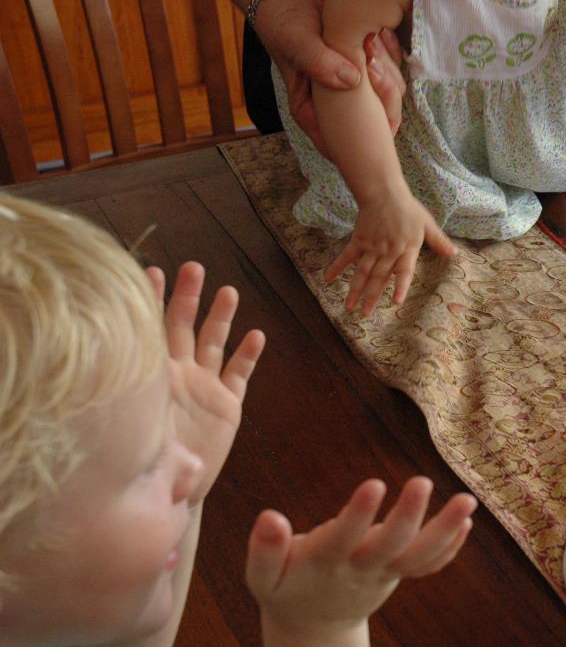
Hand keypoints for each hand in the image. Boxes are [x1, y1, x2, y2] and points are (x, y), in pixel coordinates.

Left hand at [147, 261, 264, 501]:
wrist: (165, 490)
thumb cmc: (140, 461)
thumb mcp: (131, 426)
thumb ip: (133, 402)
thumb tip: (117, 370)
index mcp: (150, 375)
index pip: (149, 329)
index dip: (150, 300)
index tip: (151, 270)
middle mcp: (177, 374)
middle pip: (182, 326)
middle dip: (188, 296)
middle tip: (193, 268)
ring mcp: (203, 387)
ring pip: (213, 343)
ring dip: (221, 317)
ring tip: (229, 291)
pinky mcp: (226, 405)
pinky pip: (239, 375)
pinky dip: (247, 355)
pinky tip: (255, 335)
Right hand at [246, 477, 475, 646]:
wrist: (313, 624)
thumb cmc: (286, 586)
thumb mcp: (263, 577)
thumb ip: (264, 550)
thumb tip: (268, 518)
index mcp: (326, 563)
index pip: (345, 537)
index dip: (359, 514)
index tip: (374, 483)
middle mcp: (361, 568)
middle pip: (391, 545)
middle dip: (408, 515)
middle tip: (422, 481)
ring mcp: (384, 572)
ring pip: (419, 556)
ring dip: (445, 530)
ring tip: (468, 500)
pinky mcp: (398, 574)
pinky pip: (428, 565)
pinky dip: (450, 547)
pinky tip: (468, 520)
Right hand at [253, 0, 406, 154]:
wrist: (291, 2)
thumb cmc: (285, 26)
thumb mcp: (296, 42)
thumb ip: (318, 61)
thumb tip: (351, 81)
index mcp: (312, 112)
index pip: (342, 145)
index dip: (367, 133)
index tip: (374, 95)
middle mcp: (335, 108)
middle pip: (375, 122)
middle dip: (383, 91)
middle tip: (373, 58)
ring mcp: (352, 91)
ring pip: (388, 97)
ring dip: (388, 69)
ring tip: (372, 39)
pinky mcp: (365, 74)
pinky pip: (390, 75)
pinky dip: (390, 56)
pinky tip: (381, 34)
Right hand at [325, 187, 455, 315]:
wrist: (384, 192)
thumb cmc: (408, 208)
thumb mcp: (427, 224)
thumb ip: (439, 241)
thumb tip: (455, 254)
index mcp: (406, 249)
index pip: (404, 271)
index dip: (400, 286)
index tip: (395, 302)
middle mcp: (388, 251)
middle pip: (378, 278)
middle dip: (371, 298)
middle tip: (364, 315)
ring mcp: (371, 247)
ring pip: (362, 272)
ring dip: (355, 290)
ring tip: (349, 307)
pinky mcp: (359, 241)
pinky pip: (347, 256)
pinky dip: (337, 267)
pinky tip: (328, 279)